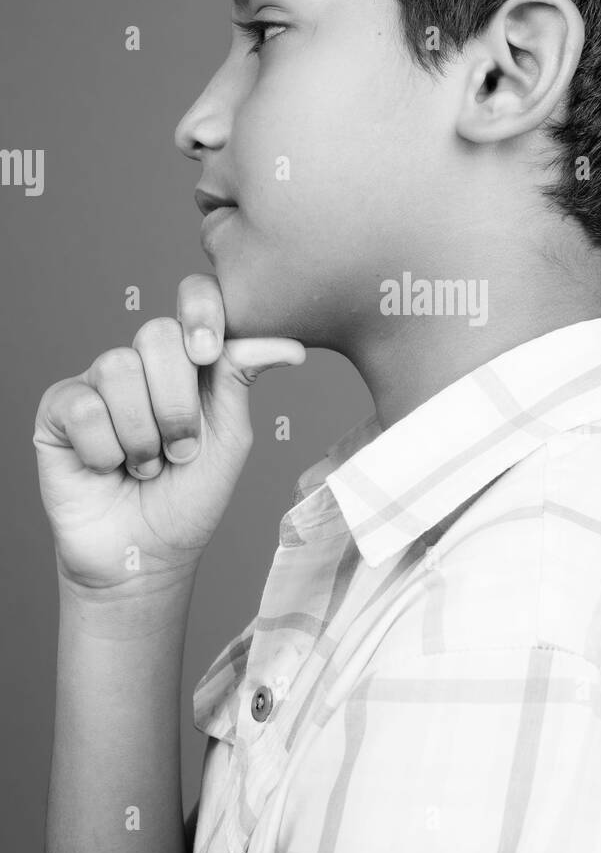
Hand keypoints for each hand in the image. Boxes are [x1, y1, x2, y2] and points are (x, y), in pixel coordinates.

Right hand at [33, 273, 304, 594]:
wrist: (146, 555)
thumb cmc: (190, 497)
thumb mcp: (229, 437)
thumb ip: (243, 380)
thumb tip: (290, 344)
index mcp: (187, 360)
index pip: (193, 297)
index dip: (201, 311)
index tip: (208, 353)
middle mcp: (141, 362)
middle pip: (157, 334)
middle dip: (178, 405)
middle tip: (180, 451)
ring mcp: (96, 382)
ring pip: (119, 370)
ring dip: (143, 437)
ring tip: (146, 467)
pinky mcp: (59, 409)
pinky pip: (84, 407)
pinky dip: (106, 451)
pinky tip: (108, 469)